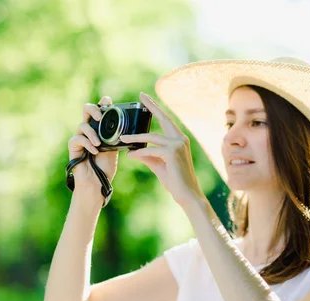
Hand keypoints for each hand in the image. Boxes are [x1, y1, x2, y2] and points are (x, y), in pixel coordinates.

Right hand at [68, 96, 118, 189]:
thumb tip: (134, 126)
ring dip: (92, 132)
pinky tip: (94, 151)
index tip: (109, 102)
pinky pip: (77, 139)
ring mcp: (80, 137)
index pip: (100, 110)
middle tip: (101, 116)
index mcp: (100, 128)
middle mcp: (89, 130)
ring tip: (99, 143)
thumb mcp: (116, 148)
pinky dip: (87, 143)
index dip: (103, 103)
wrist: (97, 183)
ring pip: (82, 125)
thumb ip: (119, 136)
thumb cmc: (106, 166)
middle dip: (94, 109)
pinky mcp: (73, 147)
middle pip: (86, 109)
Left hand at [121, 92, 205, 207]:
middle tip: (140, 96)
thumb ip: (147, 155)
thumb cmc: (175, 181)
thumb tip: (132, 151)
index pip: (166, 121)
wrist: (187, 195)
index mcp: (180, 140)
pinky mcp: (172, 153)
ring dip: (134, 137)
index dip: (156, 109)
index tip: (146, 99)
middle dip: (151, 106)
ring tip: (122, 138)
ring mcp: (178, 145)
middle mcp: (181, 139)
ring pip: (151, 136)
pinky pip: (150, 150)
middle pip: (163, 118)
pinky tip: (130, 155)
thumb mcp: (158, 165)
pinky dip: (139, 152)